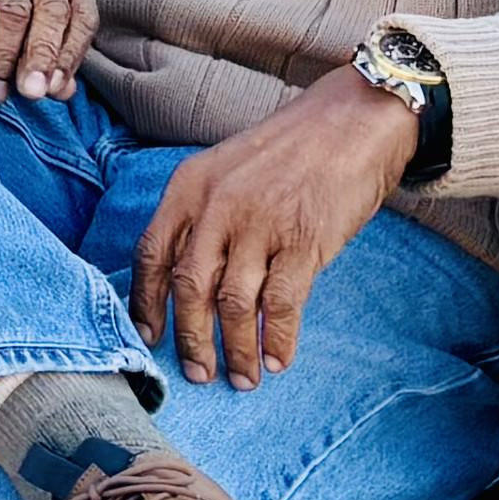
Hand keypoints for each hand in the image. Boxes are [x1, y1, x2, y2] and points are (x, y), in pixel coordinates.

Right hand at [0, 0, 99, 103]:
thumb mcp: (29, 5)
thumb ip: (50, 44)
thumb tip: (61, 91)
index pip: (82, 15)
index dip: (70, 56)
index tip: (55, 91)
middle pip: (52, 10)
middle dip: (42, 57)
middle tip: (31, 93)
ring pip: (12, 10)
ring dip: (4, 58)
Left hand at [126, 72, 417, 388]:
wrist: (352, 122)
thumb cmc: (290, 150)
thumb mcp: (226, 169)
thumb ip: (203, 215)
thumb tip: (191, 282)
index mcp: (189, 187)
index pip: (152, 254)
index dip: (146, 303)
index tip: (149, 338)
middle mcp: (217, 206)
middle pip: (189, 288)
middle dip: (190, 340)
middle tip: (198, 374)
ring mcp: (261, 225)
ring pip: (234, 305)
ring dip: (236, 350)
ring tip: (242, 377)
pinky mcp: (305, 242)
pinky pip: (282, 305)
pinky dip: (278, 339)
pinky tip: (278, 359)